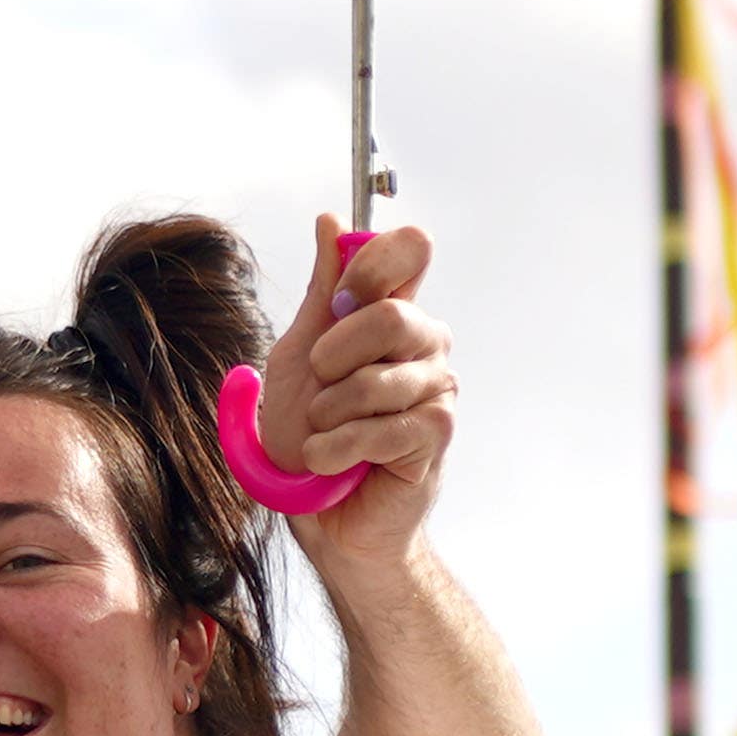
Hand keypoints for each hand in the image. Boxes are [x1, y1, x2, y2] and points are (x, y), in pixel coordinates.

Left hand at [266, 214, 453, 575]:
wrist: (319, 513)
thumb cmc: (309, 433)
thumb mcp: (298, 355)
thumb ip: (321, 292)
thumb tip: (331, 222)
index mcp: (393, 313)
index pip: (411, 250)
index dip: (369, 266)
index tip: (337, 303)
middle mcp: (425, 342)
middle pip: (391, 314)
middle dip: (333, 354)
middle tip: (319, 383)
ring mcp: (438, 387)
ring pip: (379, 378)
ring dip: (329, 413)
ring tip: (322, 433)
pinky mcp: (438, 433)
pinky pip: (384, 426)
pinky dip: (340, 447)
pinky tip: (332, 460)